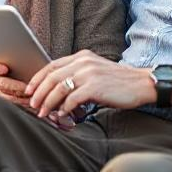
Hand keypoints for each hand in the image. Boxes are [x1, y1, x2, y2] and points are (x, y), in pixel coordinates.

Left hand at [25, 50, 154, 118]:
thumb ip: (79, 74)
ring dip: (48, 103)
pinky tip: (62, 115)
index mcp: (82, 56)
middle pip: (51, 76)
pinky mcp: (95, 86)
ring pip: (58, 88)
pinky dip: (64, 108)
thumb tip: (57, 90)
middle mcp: (83, 61)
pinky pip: (71, 99)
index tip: (29, 90)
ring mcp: (89, 73)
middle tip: (33, 105)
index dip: (37, 78)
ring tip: (44, 113)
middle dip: (38, 92)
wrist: (142, 84)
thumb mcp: (96, 71)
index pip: (52, 65)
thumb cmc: (119, 82)